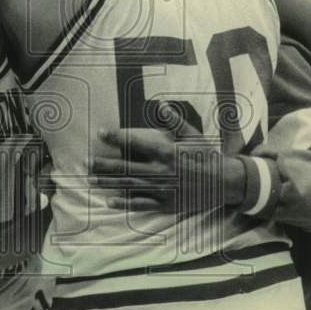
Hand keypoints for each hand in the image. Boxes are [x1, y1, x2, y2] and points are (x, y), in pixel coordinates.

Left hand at [90, 107, 246, 213]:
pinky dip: (125, 203)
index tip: (101, 133)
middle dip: (105, 164)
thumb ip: (175, 121)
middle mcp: (161, 171)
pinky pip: (141, 204)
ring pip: (130, 186)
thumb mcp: (193, 136)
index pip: (136, 143)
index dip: (116, 137)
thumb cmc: (207, 156)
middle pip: (126, 167)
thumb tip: (162, 105)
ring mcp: (162, 189)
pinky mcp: (166, 204)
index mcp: (167, 152)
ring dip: (109, 183)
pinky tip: (110, 202)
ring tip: (91, 180)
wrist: (224, 183)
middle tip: (86, 161)